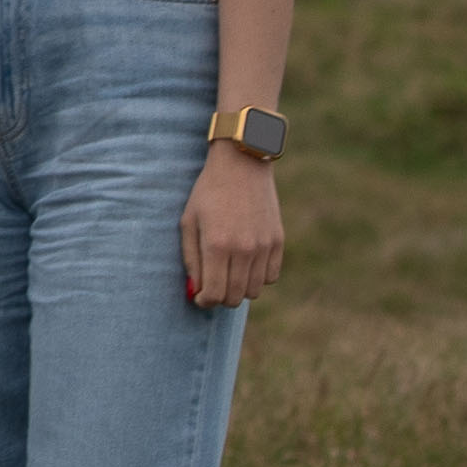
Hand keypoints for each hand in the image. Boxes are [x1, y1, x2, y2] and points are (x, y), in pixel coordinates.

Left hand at [178, 147, 282, 310]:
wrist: (241, 165)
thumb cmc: (208, 193)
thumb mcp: (188, 222)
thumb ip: (191, 260)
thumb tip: (196, 291)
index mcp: (217, 245)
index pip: (214, 294)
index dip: (204, 301)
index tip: (200, 296)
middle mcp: (243, 249)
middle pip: (235, 297)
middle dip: (221, 298)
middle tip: (213, 287)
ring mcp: (264, 246)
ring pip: (255, 291)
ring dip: (240, 288)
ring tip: (229, 273)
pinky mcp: (278, 241)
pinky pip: (271, 276)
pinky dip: (258, 277)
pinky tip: (247, 263)